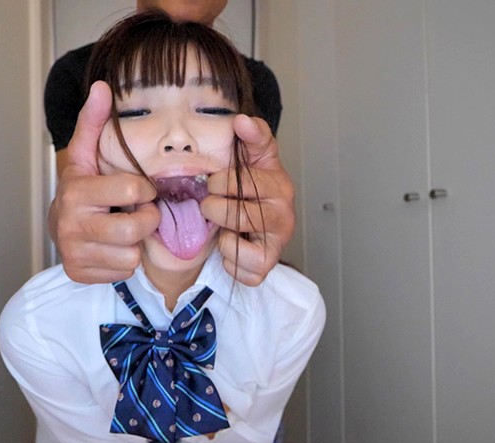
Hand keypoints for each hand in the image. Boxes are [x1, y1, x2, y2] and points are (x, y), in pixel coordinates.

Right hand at [48, 81, 160, 282]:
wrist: (58, 223)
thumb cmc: (84, 186)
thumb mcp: (87, 152)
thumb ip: (95, 121)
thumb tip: (103, 87)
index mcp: (77, 190)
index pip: (133, 190)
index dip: (144, 190)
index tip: (137, 188)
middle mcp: (71, 224)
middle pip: (136, 227)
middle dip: (145, 219)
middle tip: (135, 211)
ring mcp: (73, 252)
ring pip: (132, 255)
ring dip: (134, 243)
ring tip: (121, 229)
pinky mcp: (78, 273)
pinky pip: (123, 272)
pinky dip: (123, 261)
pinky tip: (112, 247)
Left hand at [200, 115, 294, 285]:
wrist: (259, 221)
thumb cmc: (253, 188)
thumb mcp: (254, 157)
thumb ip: (252, 136)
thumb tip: (242, 120)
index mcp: (279, 186)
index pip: (246, 182)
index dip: (221, 183)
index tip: (214, 182)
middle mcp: (283, 216)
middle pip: (240, 215)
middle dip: (215, 209)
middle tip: (211, 205)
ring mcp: (277, 244)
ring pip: (237, 245)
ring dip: (221, 235)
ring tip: (224, 226)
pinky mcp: (265, 267)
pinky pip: (240, 270)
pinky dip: (229, 260)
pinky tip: (232, 245)